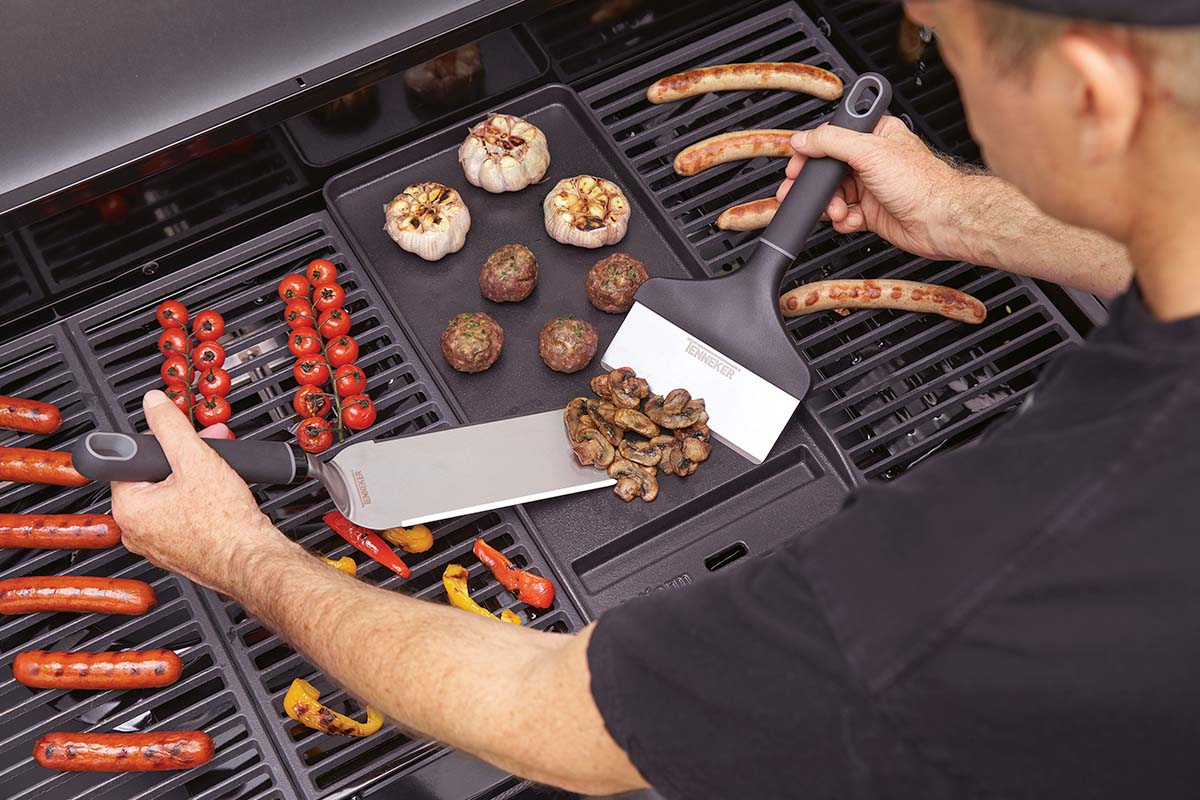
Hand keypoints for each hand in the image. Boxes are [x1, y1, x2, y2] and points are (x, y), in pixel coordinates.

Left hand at [111, 390, 288, 592]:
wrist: (251, 558)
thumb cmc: (224, 522)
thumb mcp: (196, 459)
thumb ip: (171, 426)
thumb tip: (154, 403)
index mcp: (129, 509)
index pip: (130, 461)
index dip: (158, 442)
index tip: (177, 438)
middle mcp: (136, 531)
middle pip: (152, 478)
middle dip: (182, 458)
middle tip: (206, 450)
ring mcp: (157, 544)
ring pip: (169, 498)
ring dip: (193, 479)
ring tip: (218, 474)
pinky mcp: (179, 552)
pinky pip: (182, 517)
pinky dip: (199, 503)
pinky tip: (219, 497)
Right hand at [776, 115, 974, 261]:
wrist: (940, 221)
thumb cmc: (921, 183)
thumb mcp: (869, 151)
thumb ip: (831, 142)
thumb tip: (802, 139)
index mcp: (875, 135)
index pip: (833, 137)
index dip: (812, 151)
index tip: (797, 164)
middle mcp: (872, 159)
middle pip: (829, 170)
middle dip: (817, 186)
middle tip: (800, 191)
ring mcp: (871, 187)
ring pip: (834, 195)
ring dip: (831, 205)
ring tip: (838, 210)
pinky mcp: (872, 212)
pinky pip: (845, 215)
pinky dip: (843, 220)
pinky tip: (852, 220)